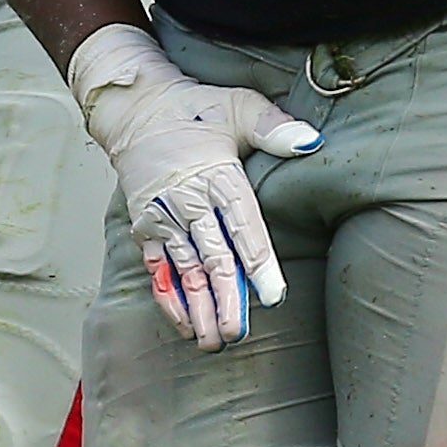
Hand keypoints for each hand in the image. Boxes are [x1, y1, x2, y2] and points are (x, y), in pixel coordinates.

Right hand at [69, 24, 319, 349]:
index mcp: (215, 174)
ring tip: (214, 341)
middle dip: (225, 298)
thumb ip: (273, 126)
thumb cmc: (193, 109)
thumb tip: (311, 142)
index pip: (242, 224)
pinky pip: (157, 268)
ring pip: (185, 269)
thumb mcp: (237, 105)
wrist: (135, 107)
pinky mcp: (146, 226)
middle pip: (211, 256)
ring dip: (199, 307)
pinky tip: (185, 324)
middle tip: (238, 333)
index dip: (258, 262)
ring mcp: (163, 217)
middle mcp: (186, 200)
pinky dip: (169, 298)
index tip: (273, 294)